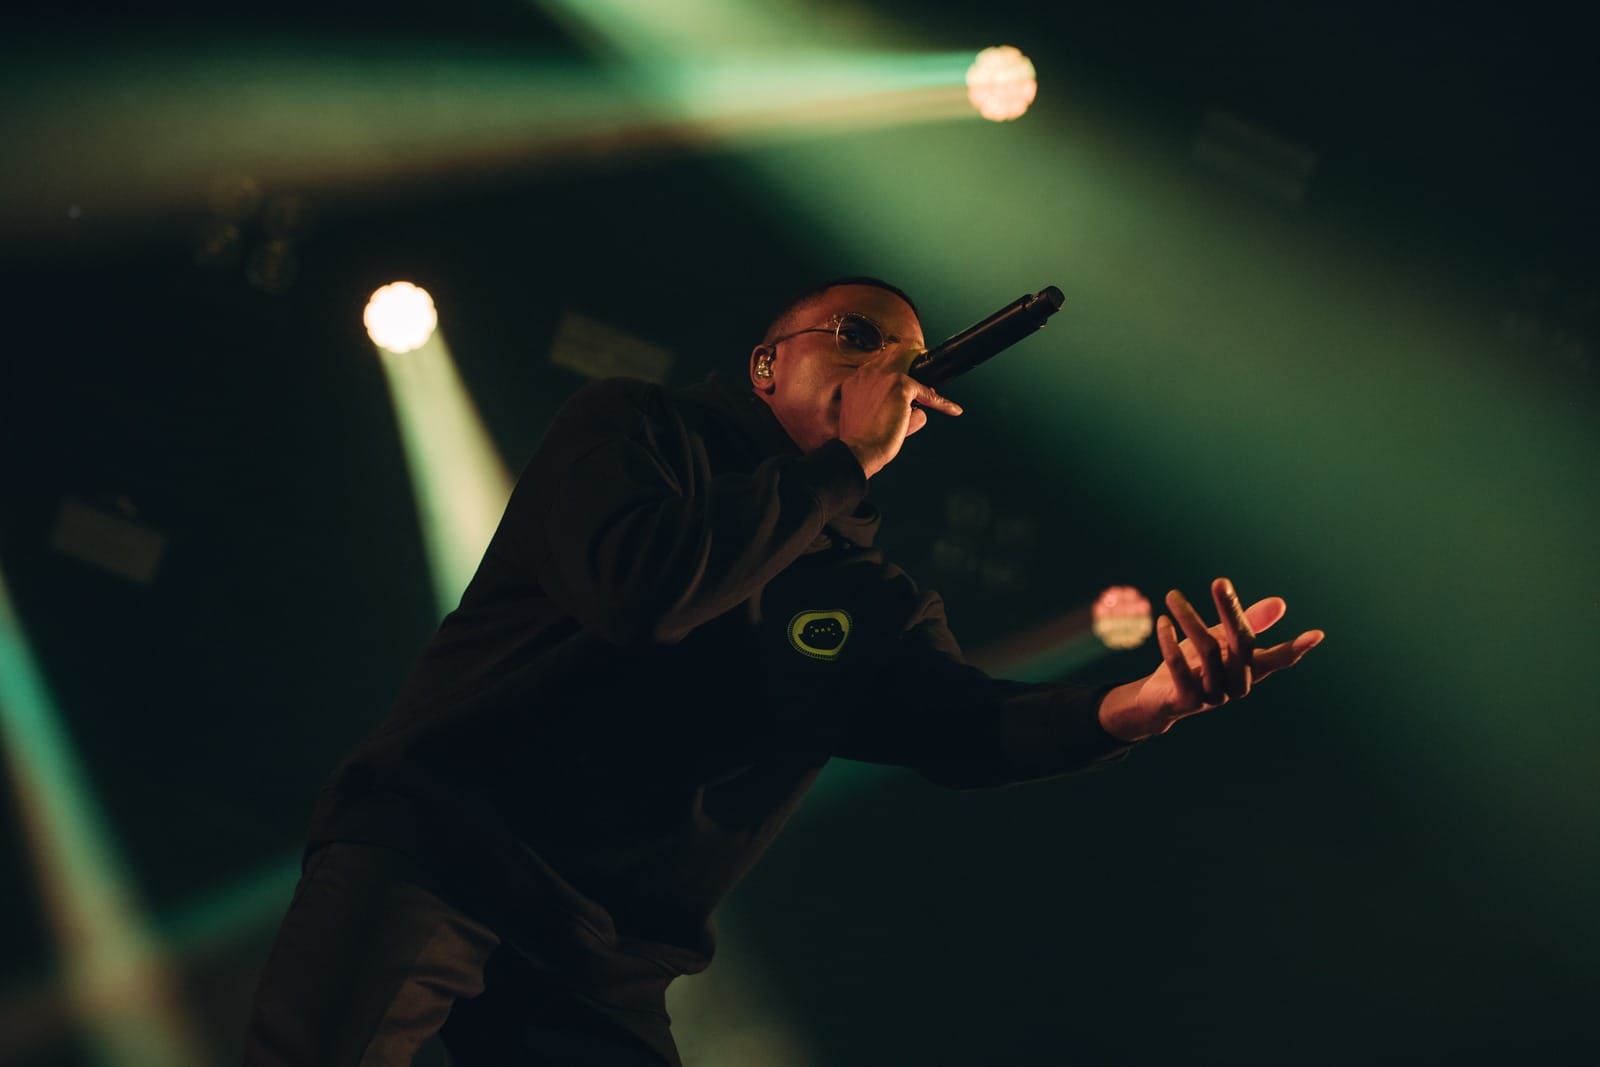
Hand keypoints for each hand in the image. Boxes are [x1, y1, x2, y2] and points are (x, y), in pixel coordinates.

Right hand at [838, 345, 961, 477]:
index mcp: (856, 381)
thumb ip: (881, 405)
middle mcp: (868, 373)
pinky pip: (928, 393)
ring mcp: (884, 377)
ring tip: (932, 397)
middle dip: (912, 360)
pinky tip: (952, 410)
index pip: (880, 364)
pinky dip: (941, 404)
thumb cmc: (860, 440)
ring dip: (922, 385)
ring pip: (913, 371)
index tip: (905, 378)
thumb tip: (916, 410)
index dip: (895, 370)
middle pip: (896, 352)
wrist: (857, 450)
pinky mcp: (901, 386)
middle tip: (924, 377)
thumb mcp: (863, 416)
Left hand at [1097, 578, 1323, 741]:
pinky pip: (1180, 668)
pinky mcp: (1186, 702)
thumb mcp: (1222, 640)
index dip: (1296, 648)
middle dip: (1231, 611)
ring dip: (1189, 619)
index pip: (1278, 659)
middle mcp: (1237, 686)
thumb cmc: (1197, 665)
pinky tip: (1163, 622)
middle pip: (1241, 645)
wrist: (1160, 700)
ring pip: (1207, 651)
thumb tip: (1281, 603)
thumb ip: (1248, 622)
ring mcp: (1213, 697)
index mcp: (1250, 670)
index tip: (1316, 634)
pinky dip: (1169, 642)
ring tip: (1173, 596)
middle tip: (1219, 582)